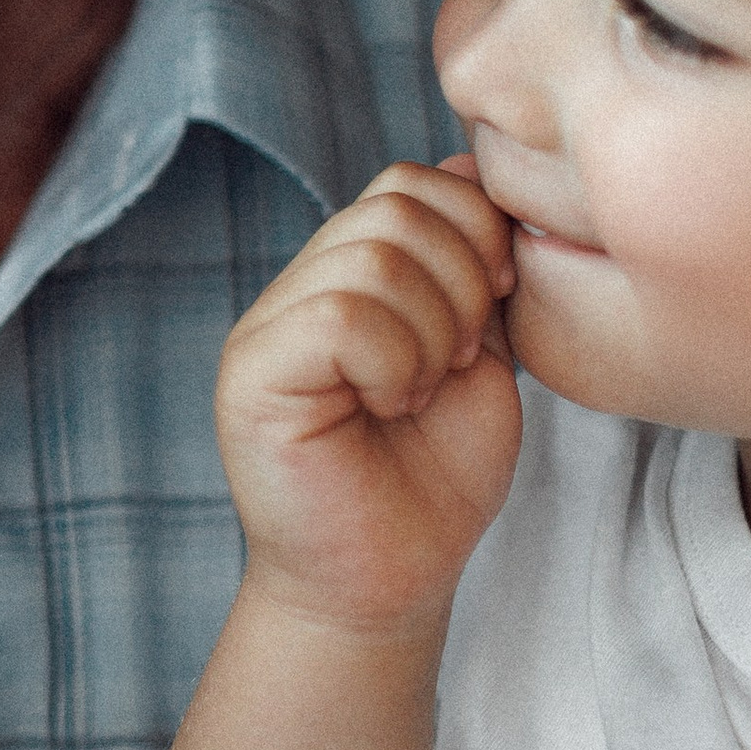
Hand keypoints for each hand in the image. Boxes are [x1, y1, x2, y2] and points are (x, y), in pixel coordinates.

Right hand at [217, 159, 523, 635]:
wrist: (389, 584)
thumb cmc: (434, 482)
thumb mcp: (481, 352)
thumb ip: (475, 266)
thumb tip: (474, 164)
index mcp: (351, 273)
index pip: (414, 182)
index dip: (477, 231)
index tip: (499, 312)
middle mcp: (300, 285)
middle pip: (397, 204)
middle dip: (465, 281)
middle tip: (459, 363)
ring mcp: (268, 324)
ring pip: (373, 256)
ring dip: (433, 331)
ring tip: (421, 393)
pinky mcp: (252, 373)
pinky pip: (340, 316)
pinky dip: (393, 361)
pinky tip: (392, 407)